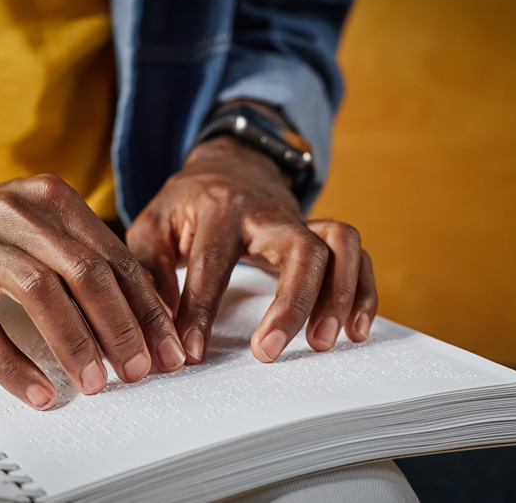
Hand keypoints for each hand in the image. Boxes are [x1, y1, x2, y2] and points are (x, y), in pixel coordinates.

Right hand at [0, 174, 185, 409]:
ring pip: (40, 295)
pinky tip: (38, 391)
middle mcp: (17, 215)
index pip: (113, 258)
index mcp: (52, 199)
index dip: (146, 309)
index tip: (166, 348)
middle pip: (84, 273)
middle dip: (119, 328)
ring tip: (94, 382)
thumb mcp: (48, 229)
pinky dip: (14, 366)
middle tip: (137, 369)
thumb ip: (94, 262)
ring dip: (74, 344)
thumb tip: (150, 319)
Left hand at [126, 136, 376, 363]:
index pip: (213, 264)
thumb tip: (159, 326)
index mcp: (219, 208)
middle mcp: (268, 211)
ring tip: (322, 342)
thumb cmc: (187, 203)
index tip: (192, 352)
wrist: (229, 162)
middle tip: (268, 352)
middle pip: (300, 250)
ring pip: (340, 245)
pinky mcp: (322, 232)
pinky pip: (359, 254)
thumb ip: (152, 272)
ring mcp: (302, 219)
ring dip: (340, 296)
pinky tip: (356, 329)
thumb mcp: (153, 225)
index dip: (200, 311)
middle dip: (290, 305)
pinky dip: (364, 291)